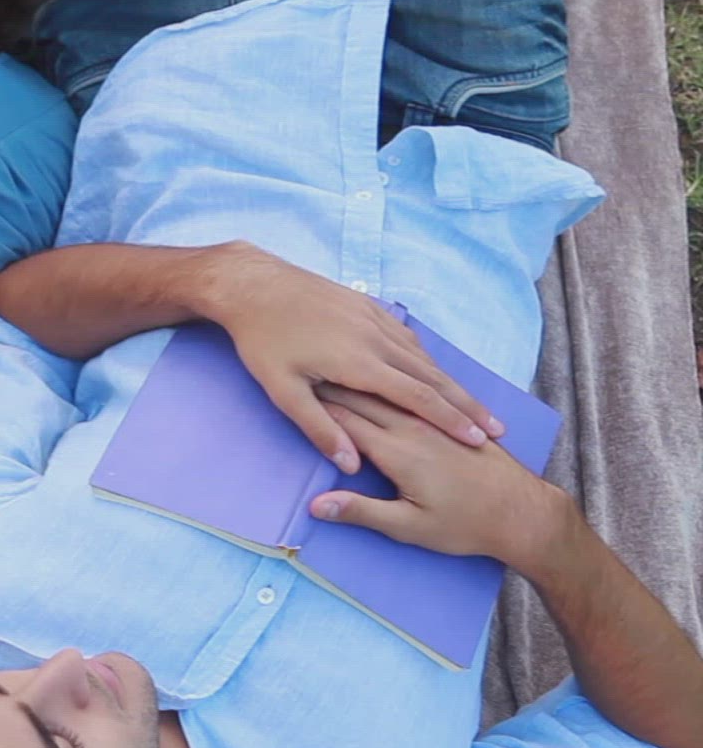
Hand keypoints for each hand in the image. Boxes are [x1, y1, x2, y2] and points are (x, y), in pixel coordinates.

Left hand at [196, 242, 499, 472]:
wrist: (253, 283)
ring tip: (474, 407)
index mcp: (358, 362)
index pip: (417, 398)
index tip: (479, 440)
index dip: (450, 420)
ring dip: (450, 382)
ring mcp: (373, 317)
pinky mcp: (367, 305)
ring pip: (423, 355)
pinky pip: (407, 335)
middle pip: (432, 377)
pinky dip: (427, 357)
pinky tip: (435, 370)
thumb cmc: (262, 340)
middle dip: (465, 405)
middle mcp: (375, 337)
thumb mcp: (282, 391)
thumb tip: (350, 464)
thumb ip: (319, 428)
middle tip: (495, 430)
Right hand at [307, 386, 572, 568]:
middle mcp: (412, 427)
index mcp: (397, 450)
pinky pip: (414, 390)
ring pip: (387, 389)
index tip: (292, 386)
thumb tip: (316, 505)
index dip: (315, 403)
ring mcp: (432, 421)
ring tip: (331, 362)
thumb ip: (361, 512)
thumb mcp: (409, 527)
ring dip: (357, 376)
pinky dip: (390, 378)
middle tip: (303, 366)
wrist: (523, 514)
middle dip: (330, 382)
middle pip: (362, 397)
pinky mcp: (445, 421)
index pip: (344, 419)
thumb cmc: (463, 525)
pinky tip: (379, 368)